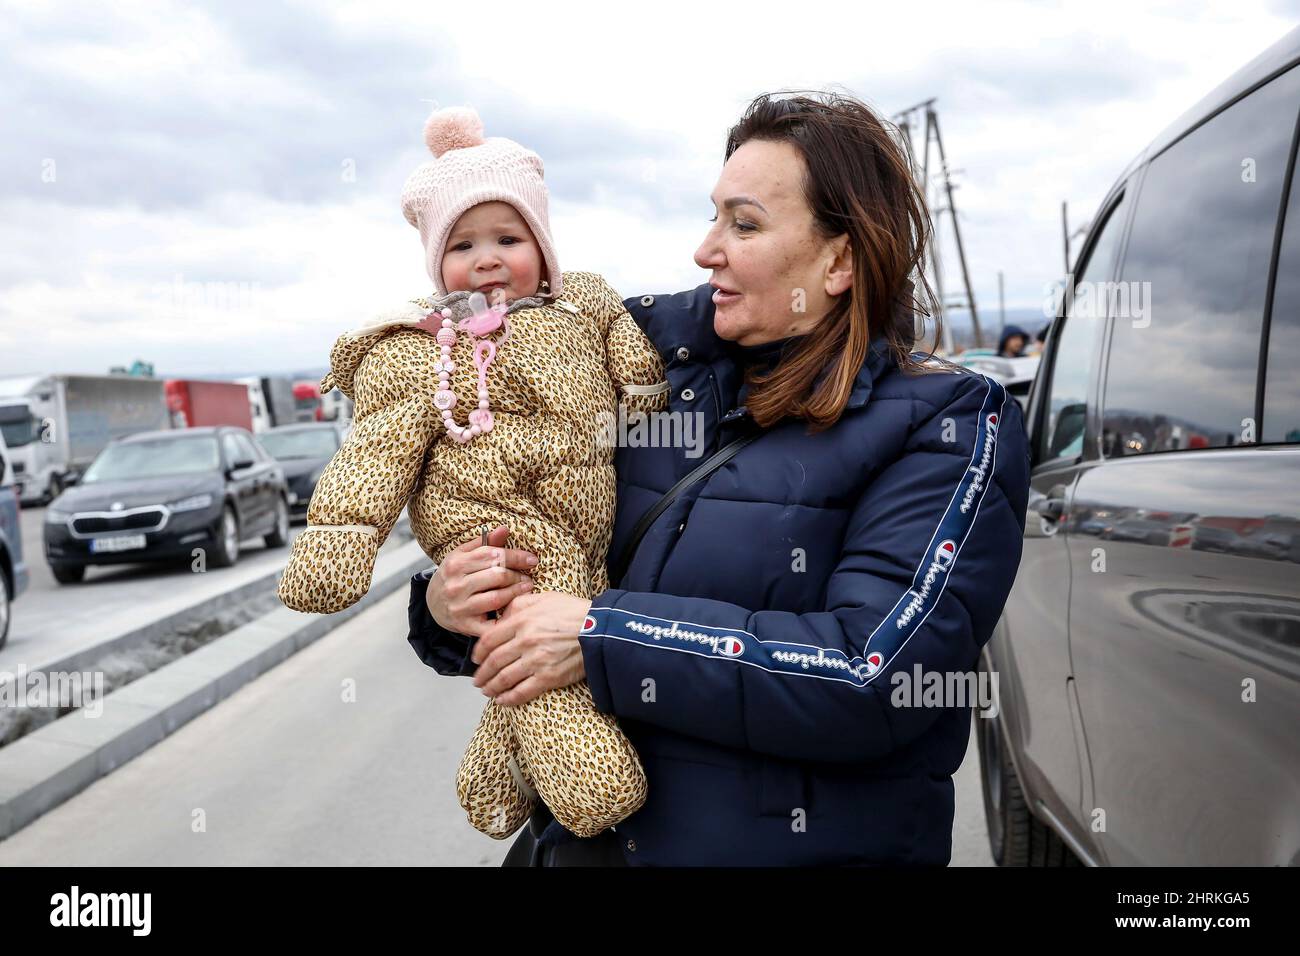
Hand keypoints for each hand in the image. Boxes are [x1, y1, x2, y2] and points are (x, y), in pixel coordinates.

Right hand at [426, 525, 536, 638]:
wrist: (432, 604)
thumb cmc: (453, 576)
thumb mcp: (463, 555)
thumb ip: (484, 543)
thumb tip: (505, 528)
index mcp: (455, 564)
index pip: (492, 555)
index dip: (516, 556)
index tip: (532, 559)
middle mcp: (455, 585)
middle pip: (497, 576)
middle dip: (517, 575)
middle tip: (528, 577)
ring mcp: (459, 607)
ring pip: (496, 598)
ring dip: (516, 593)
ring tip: (526, 588)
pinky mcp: (465, 625)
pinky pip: (492, 623)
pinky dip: (506, 617)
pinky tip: (515, 610)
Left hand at [471, 592, 591, 706]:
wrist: (600, 629)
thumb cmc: (573, 612)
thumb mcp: (543, 598)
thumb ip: (518, 605)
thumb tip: (500, 618)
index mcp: (521, 621)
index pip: (489, 640)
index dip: (478, 653)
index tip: (475, 660)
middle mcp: (525, 641)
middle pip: (494, 662)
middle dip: (482, 674)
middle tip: (477, 680)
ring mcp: (537, 661)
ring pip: (504, 679)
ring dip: (491, 687)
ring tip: (486, 691)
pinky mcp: (549, 677)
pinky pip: (522, 691)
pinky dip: (508, 698)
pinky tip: (502, 700)